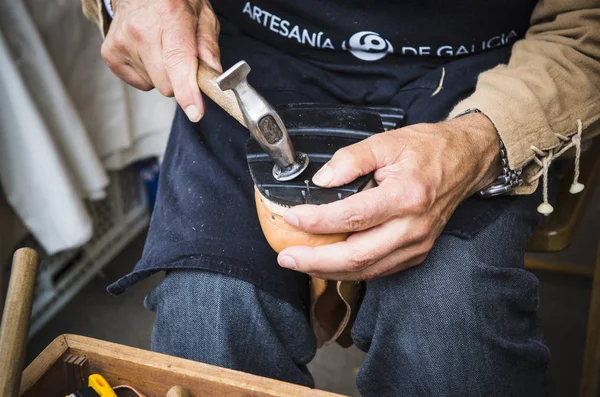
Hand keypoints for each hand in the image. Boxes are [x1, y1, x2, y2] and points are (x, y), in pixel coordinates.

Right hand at [101, 0, 220, 121]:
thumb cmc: (174, 3)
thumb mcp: (202, 14)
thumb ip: (209, 45)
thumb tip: (214, 74)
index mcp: (170, 16)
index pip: (178, 61)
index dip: (187, 90)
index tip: (195, 111)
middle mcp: (141, 30)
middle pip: (167, 84)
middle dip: (181, 80)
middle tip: (184, 59)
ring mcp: (122, 43)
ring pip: (155, 85)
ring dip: (164, 75)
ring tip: (163, 49)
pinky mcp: (111, 55)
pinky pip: (141, 84)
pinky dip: (149, 74)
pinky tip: (148, 53)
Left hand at [277, 113, 501, 280]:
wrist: (467, 161)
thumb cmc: (429, 149)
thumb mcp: (388, 142)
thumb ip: (352, 158)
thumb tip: (322, 180)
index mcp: (406, 196)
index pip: (353, 216)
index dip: (318, 221)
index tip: (292, 217)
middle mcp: (413, 227)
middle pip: (358, 256)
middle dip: (316, 261)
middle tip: (287, 257)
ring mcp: (417, 244)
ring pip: (367, 270)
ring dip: (329, 271)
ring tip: (301, 263)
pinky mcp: (417, 252)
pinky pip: (380, 270)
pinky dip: (351, 271)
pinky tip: (329, 264)